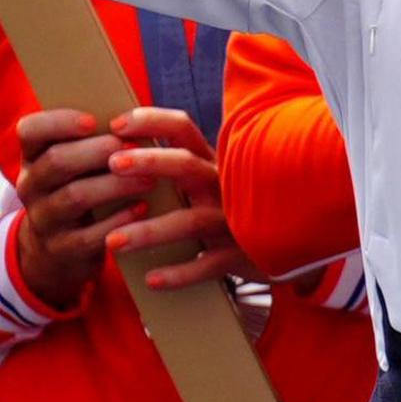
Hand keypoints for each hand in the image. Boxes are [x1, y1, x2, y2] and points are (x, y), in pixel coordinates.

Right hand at [8, 110, 131, 309]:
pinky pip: (89, 235)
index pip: (30, 130)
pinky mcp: (62, 248)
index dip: (59, 122)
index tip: (93, 121)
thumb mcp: (78, 167)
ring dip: (114, 185)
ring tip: (148, 179)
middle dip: (96, 151)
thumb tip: (138, 114)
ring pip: (74, 197)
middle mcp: (31, 186)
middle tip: (132, 146)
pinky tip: (142, 209)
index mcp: (34, 158)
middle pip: (56, 161)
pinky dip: (118, 220)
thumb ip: (96, 142)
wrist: (59, 252)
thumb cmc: (83, 191)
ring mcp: (43, 219)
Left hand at [97, 106, 245, 291]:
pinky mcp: (241, 255)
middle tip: (113, 163)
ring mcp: (235, 221)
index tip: (115, 124)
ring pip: (191, 221)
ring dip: (150, 231)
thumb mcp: (209, 181)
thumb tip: (113, 153)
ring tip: (112, 242)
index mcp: (210, 163)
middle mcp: (224, 186)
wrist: (287, 249)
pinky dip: (181, 273)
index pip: (182, 129)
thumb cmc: (227, 211)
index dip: (150, 121)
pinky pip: (209, 264)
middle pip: (187, 165)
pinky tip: (152, 280)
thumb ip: (174, 168)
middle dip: (150, 161)